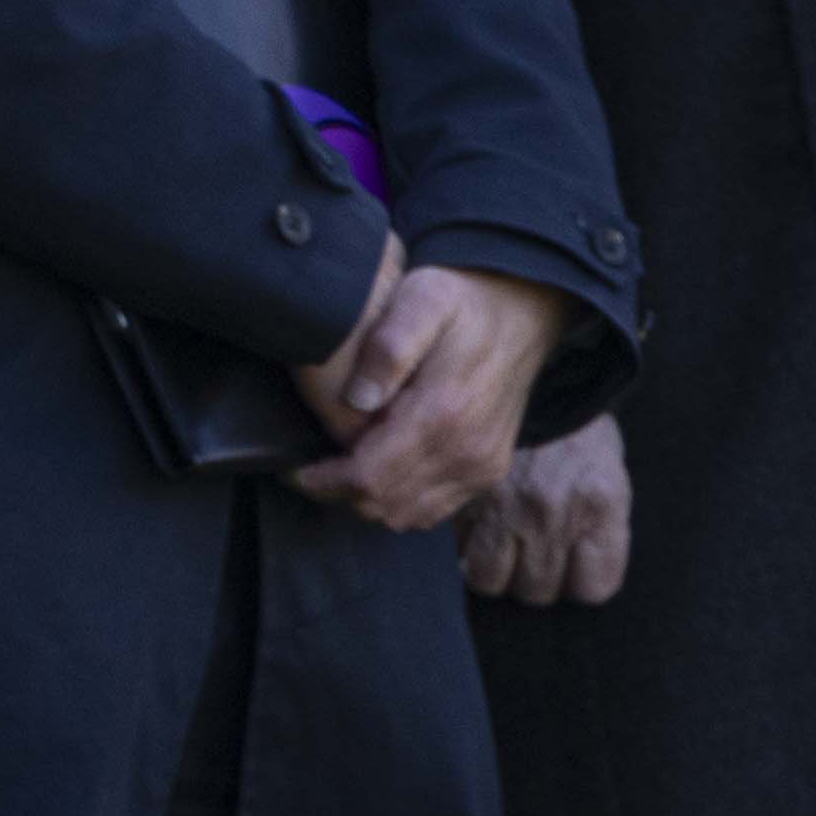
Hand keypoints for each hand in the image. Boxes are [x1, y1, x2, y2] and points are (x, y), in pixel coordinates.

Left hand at [293, 257, 567, 533]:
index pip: (369, 477)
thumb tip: (357, 399)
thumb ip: (389, 347)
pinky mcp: (487, 472)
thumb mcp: (421, 300)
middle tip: (309, 469)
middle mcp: (467, 452)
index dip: (322, 481)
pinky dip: (399, 502)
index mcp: (443, 414)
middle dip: (337, 492)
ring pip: (406, 516)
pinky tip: (379, 471)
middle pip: (383, 504)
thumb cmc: (461, 304)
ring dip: (366, 501)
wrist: (522, 313)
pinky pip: (434, 511)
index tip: (293, 469)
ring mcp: (481, 467)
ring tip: (339, 468)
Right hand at [457, 416, 638, 609]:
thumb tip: (574, 580)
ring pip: (491, 581)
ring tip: (500, 550)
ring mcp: (504, 507)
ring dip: (494, 571)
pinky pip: (456, 549)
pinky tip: (476, 528)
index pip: (593, 588)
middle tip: (534, 556)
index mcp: (599, 508)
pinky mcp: (464, 496)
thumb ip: (598, 532)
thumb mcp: (611, 479)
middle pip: (537, 592)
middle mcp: (552, 513)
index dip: (582, 581)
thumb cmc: (578, 438)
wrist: (537, 380)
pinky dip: (463, 546)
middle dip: (535, 580)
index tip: (574, 568)